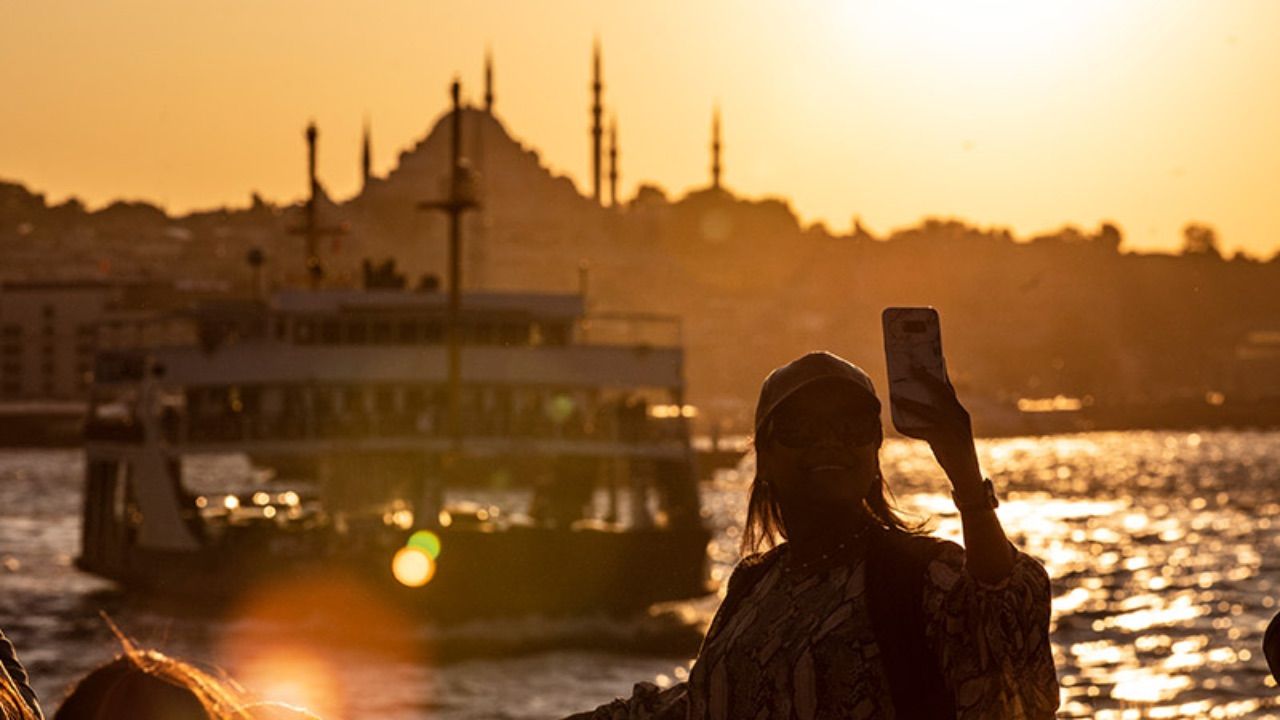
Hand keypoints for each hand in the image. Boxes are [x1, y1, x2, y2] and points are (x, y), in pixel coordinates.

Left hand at [893, 369, 982, 490]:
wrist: (967, 475)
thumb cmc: (954, 451)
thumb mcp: (949, 430)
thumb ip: (937, 417)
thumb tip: (914, 405)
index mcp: (960, 412)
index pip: (948, 387)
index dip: (938, 372)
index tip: (930, 357)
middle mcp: (959, 416)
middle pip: (940, 392)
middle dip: (925, 378)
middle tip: (911, 367)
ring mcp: (953, 428)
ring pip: (929, 410)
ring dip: (911, 402)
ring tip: (895, 396)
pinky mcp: (945, 441)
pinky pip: (924, 431)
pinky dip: (910, 428)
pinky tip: (899, 426)